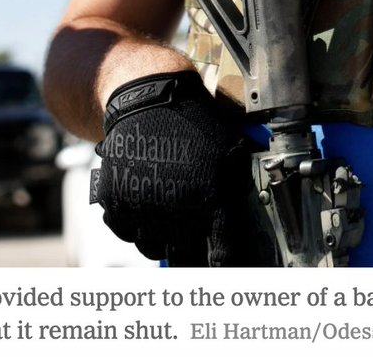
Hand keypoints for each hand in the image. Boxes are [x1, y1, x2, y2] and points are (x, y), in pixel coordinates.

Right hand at [91, 70, 259, 264]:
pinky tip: (146, 203)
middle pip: (185, 256)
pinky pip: (127, 233)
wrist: (147, 99)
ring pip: (153, 248)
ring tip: (169, 214)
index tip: (225, 273)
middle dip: (192, 252)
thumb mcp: (229, 150)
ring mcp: (143, 208)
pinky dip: (135, 225)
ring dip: (162, 239)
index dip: (225, 268)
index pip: (223, 256)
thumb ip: (236, 189)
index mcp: (211, 199)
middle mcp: (176, 210)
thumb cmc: (194, 122)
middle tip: (193, 239)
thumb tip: (256, 220)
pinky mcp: (116, 203)